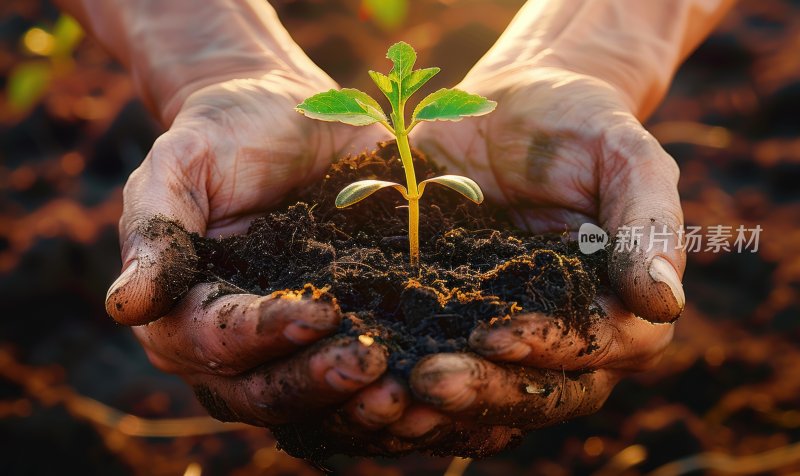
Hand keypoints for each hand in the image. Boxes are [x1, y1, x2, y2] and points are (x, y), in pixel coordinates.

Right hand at [104, 68, 399, 427]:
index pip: (213, 342)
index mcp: (183, 311)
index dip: (262, 334)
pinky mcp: (339, 337)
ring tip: (406, 394)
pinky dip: (384, 396)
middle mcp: (232, 348)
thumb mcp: (180, 165)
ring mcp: (288, 350)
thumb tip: (124, 307)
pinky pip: (355, 383)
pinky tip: (429, 385)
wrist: (284, 118)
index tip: (319, 310)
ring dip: (355, 407)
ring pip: (312, 404)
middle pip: (263, 392)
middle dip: (317, 383)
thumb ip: (156, 229)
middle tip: (371, 365)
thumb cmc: (223, 134)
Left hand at [399, 65, 684, 451]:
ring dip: (438, 404)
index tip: (494, 334)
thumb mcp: (625, 155)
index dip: (550, 350)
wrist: (516, 104)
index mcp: (617, 307)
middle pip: (537, 391)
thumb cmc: (581, 124)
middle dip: (483, 390)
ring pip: (484, 395)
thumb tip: (664, 304)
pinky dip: (401, 377)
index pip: (597, 349)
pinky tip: (359, 371)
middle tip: (425, 382)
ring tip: (387, 393)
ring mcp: (505, 334)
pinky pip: (432, 361)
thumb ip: (648, 224)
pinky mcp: (452, 319)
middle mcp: (564, 338)